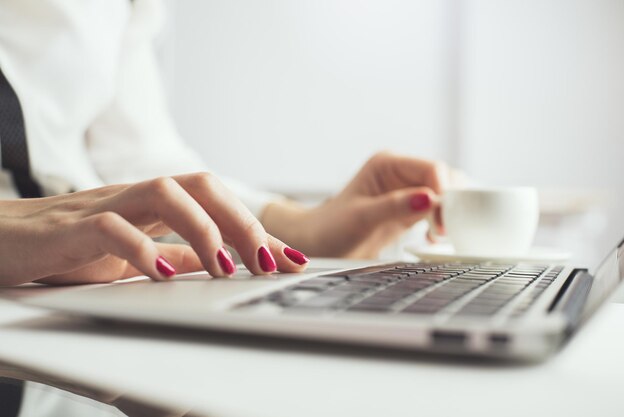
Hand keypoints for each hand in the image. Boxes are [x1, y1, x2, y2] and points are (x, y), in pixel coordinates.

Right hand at [0, 173, 308, 285]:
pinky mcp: (70, 226)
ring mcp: (104, 205)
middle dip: (243, 224)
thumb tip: (222, 263)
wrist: (0, 240)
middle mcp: (136, 198)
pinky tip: (161, 273)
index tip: (293, 260)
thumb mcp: (135, 255)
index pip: (217, 204)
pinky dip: (142, 248)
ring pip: (165, 194)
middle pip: (202, 187)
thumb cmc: (68, 247)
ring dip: (204, 231)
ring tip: (224, 269)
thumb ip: (175, 255)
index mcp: (154, 206)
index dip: (258, 230)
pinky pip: (112, 226)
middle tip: (268, 264)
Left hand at [262, 152, 464, 257]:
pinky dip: (444, 221)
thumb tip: (429, 199)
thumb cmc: (331, 228)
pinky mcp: (410, 210)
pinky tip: (434, 237)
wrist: (318, 246)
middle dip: (452, 202)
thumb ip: (395, 207)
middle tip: (447, 229)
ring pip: (446, 193)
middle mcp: (400, 173)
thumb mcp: (362, 218)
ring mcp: (407, 191)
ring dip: (451, 212)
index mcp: (387, 164)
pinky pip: (439, 210)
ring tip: (441, 234)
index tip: (444, 218)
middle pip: (444, 178)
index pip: (431, 168)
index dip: (444, 191)